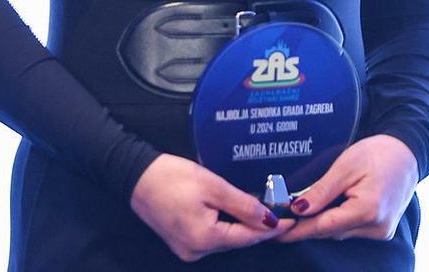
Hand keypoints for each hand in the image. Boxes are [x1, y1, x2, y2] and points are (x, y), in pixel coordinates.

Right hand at [129, 153, 291, 261]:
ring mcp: (187, 249)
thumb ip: (243, 205)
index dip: (272, 229)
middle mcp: (196, 251)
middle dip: (260, 228)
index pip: (248, 237)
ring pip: (226, 239)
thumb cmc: (173, 177)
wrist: (136, 176)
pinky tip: (240, 213)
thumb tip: (269, 219)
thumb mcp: (213, 186)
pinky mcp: (182, 241)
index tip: (292, 221)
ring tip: (267, 210)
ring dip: (245, 226)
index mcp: (204, 239)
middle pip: (238, 241)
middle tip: (283, 212)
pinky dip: (228, 226)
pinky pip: (213, 236)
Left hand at [276, 134, 418, 242]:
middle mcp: (377, 227)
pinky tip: (330, 208)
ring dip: (323, 222)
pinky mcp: (382, 230)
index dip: (298, 230)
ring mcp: (381, 232)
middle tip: (285, 215)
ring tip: (306, 208)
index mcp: (368, 210)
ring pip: (340, 232)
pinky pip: (352, 229)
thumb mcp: (346, 165)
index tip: (277, 233)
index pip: (324, 226)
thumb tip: (298, 209)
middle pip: (331, 231)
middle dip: (308, 224)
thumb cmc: (379, 153)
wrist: (409, 153)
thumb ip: (322, 191)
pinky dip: (338, 221)